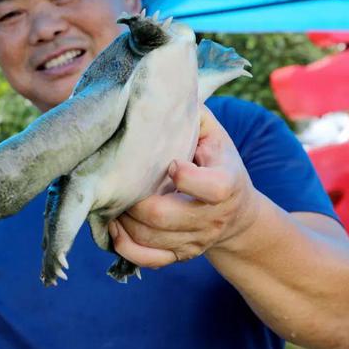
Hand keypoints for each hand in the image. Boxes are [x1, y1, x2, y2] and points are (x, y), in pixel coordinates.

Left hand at [109, 106, 259, 267]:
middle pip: (165, 217)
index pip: (213, 188)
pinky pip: (149, 261)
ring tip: (112, 202)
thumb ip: (194, 115)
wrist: (236, 213)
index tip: (170, 164)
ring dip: (124, 221)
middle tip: (120, 185)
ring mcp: (196, 241)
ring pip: (151, 239)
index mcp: (227, 183)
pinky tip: (115, 228)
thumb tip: (162, 87)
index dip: (187, 177)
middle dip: (135, 201)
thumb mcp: (215, 136)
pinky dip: (126, 247)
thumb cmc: (218, 164)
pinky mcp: (181, 256)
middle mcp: (213, 217)